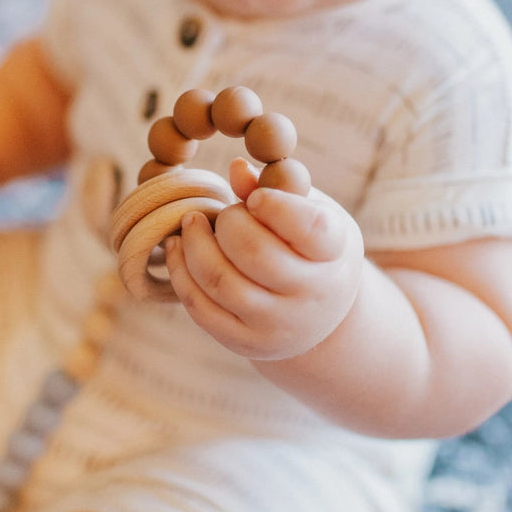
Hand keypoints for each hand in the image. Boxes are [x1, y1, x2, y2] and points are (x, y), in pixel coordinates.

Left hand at [165, 171, 363, 360]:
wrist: (320, 312)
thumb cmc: (310, 245)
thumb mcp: (309, 212)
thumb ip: (277, 189)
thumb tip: (237, 168)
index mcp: (334, 251)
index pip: (307, 226)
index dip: (274, 204)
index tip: (256, 198)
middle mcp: (312, 293)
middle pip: (254, 252)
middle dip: (228, 222)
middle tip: (224, 214)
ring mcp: (279, 324)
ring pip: (221, 281)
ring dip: (194, 245)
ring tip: (190, 223)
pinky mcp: (246, 343)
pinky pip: (201, 309)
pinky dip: (181, 273)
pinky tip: (177, 248)